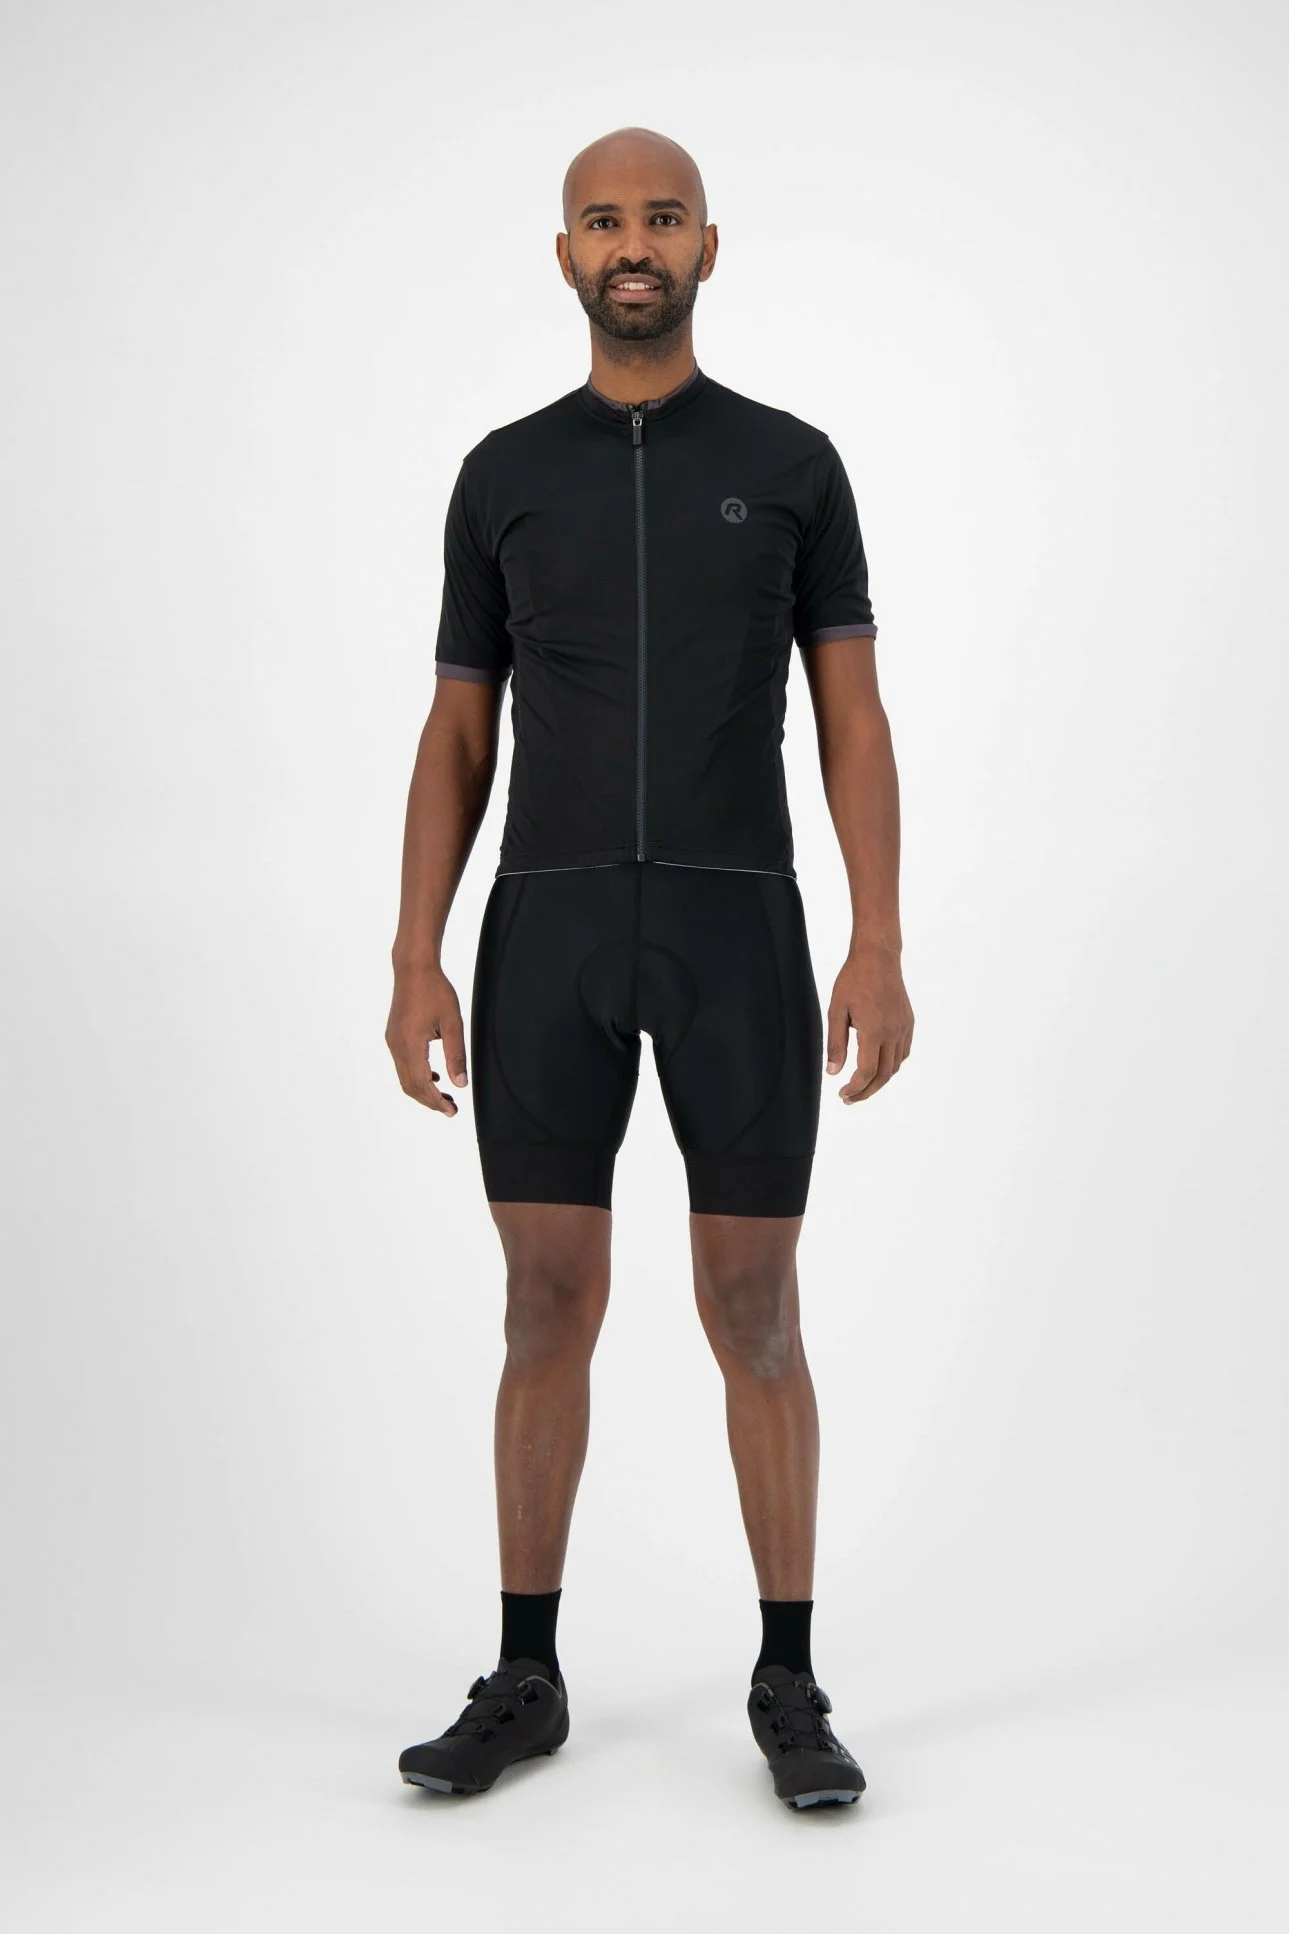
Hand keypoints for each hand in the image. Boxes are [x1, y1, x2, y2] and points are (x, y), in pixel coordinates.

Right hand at [385, 963, 468, 1115]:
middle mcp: (396, 1046)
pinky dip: (417, 1076)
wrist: (413, 968)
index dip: (437, 1101)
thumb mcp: (452, 1022)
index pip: (422, 1084)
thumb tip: (460, 1084)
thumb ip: (456, 1055)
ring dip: (423, 1090)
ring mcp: (392, 1041)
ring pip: (405, 1077)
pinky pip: (403, 1064)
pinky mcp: (393, 1036)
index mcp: (410, 1044)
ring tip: (445, 1096)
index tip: (452, 1112)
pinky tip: (434, 1075)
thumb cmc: (435, 990)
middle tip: (451, 1109)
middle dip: (430, 1101)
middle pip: (410, 1086)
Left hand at [825, 944, 913, 1103]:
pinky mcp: (908, 1022)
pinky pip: (903, 1053)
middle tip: (849, 1098)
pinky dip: (891, 1066)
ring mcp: (904, 1028)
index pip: (866, 1072)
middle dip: (866, 1091)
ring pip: (895, 1066)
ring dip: (879, 1081)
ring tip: (862, 1086)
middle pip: (883, 1075)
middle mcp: (893, 1033)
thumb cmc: (853, 980)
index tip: (842, 1094)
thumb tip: (832, 1072)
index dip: (855, 1088)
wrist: (878, 957)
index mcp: (874, 1031)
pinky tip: (878, 1066)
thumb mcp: (836, 1011)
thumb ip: (835, 1043)